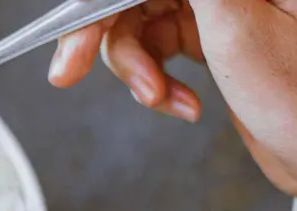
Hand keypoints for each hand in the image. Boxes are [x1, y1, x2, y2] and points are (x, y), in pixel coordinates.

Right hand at [48, 0, 296, 194]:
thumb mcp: (241, 34)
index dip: (101, 6)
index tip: (72, 35)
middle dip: (102, 38)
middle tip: (67, 72)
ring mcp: (218, 6)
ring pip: (138, 25)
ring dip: (134, 70)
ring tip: (157, 100)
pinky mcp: (212, 35)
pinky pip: (157, 49)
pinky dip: (155, 82)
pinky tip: (180, 103)